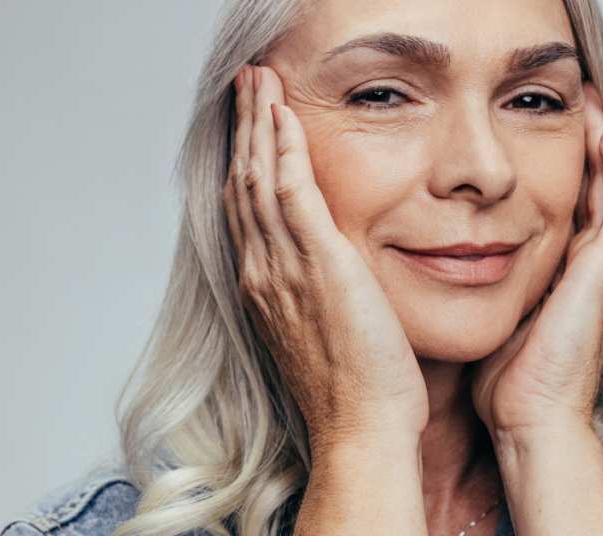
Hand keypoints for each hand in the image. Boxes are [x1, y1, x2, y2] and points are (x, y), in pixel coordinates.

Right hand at [221, 66, 428, 450]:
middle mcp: (263, 272)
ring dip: (258, 123)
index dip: (244, 161)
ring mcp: (284, 266)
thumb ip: (314, 295)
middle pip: (243, 182)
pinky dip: (283, 147)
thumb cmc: (351, 391)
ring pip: (259, 177)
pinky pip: (291, 190)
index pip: (247, 209)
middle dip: (244, 129)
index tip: (249, 127)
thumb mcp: (321, 333)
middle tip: (245, 86)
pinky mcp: (318, 263)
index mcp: (264, 288)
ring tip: (258, 81)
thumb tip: (325, 276)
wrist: (360, 428)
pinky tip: (284, 114)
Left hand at [470, 81, 602, 437]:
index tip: (532, 139)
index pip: (561, 211)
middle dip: (582, 151)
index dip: (554, 174)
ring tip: (590, 108)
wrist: (527, 420)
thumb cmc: (503, 384)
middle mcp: (581, 269)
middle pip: (591, 194)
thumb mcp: (481, 318)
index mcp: (554, 278)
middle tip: (569, 108)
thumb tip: (427, 264)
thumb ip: (468, 288)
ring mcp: (597, 270)